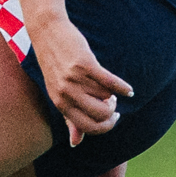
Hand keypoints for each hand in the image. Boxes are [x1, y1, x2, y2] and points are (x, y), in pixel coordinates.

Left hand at [26, 13, 130, 144]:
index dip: (105, 127)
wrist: (47, 33)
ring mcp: (74, 79)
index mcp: (59, 103)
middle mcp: (65, 93)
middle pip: (100, 116)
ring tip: (107, 87)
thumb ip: (69, 118)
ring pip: (106, 97)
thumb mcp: (58, 93)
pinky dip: (123, 88)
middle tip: (112, 103)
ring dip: (112, 94)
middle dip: (112, 112)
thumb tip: (76, 143)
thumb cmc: (55, 65)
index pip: (87, 128)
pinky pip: (110, 82)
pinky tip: (128, 90)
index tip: (113, 118)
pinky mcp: (84, 64)